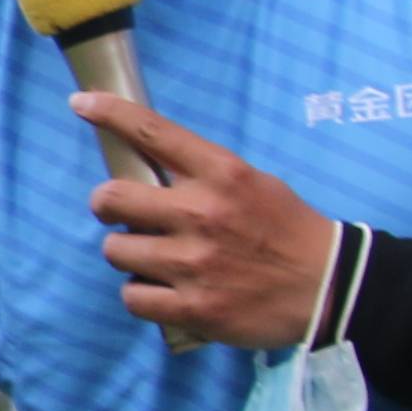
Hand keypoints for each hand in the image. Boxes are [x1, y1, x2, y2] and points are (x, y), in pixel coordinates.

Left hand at [73, 95, 339, 346]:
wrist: (329, 287)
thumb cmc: (288, 230)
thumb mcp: (252, 182)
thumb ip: (204, 174)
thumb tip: (151, 169)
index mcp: (221, 173)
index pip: (153, 132)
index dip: (110, 113)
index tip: (82, 102)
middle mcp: (201, 213)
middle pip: (111, 197)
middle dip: (106, 204)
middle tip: (119, 212)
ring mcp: (193, 263)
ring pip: (115, 250)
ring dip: (128, 253)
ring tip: (153, 258)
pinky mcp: (192, 308)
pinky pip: (132, 297)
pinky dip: (141, 294)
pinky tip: (162, 290)